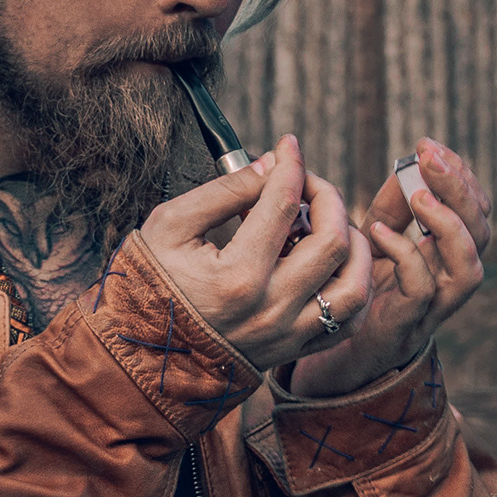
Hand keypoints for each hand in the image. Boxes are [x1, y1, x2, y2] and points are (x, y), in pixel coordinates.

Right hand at [141, 135, 375, 375]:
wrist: (142, 350)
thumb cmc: (151, 282)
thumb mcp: (171, 225)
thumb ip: (224, 191)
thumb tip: (270, 166)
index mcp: (237, 277)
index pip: (283, 204)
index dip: (290, 165)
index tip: (287, 146)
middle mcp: (270, 309)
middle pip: (333, 240)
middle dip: (326, 196)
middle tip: (305, 183)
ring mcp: (286, 334)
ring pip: (354, 286)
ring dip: (354, 246)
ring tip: (329, 223)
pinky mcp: (292, 349)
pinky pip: (348, 322)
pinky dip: (354, 287)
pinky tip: (337, 264)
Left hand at [282, 140, 490, 398]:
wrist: (328, 351)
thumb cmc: (355, 291)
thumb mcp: (374, 240)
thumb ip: (393, 207)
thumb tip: (408, 165)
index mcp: (446, 256)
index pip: (476, 213)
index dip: (460, 178)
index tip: (429, 147)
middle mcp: (448, 282)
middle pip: (482, 235)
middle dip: (460, 190)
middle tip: (428, 158)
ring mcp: (430, 308)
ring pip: (469, 270)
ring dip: (449, 226)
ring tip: (419, 196)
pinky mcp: (403, 326)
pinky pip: (421, 292)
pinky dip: (405, 256)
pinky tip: (378, 232)